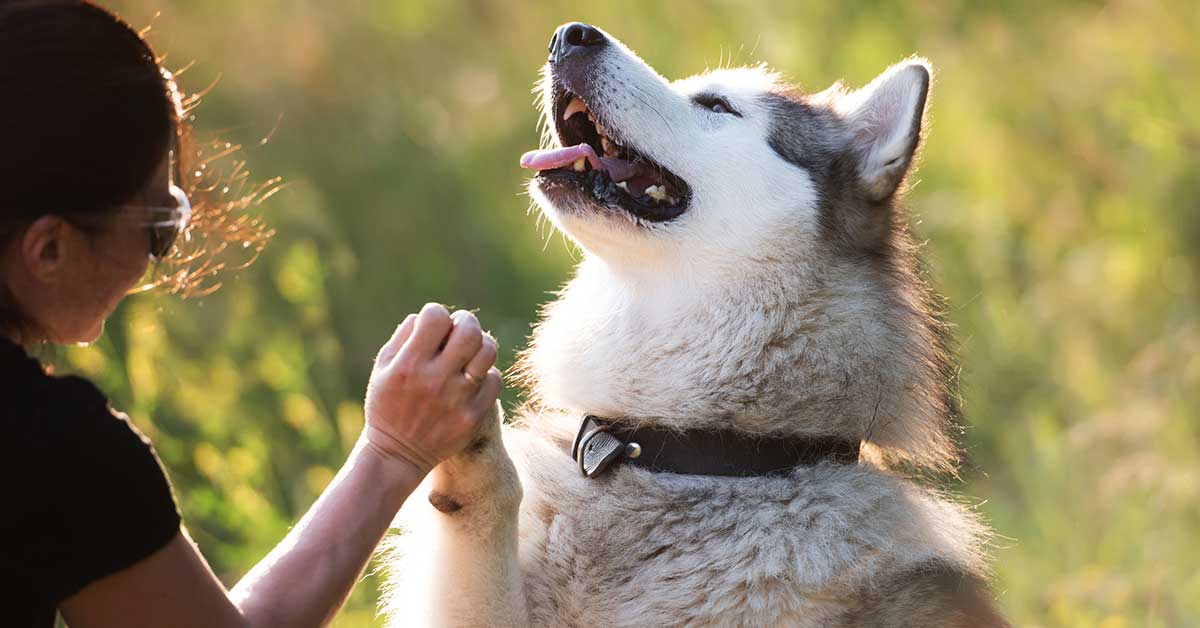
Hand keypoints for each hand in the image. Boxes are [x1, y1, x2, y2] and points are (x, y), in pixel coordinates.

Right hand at [362, 303, 501, 474]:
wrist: (397, 455)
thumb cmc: (387, 405)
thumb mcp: (382, 369)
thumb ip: (403, 337)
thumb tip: (427, 314)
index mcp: (408, 365)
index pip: (436, 316)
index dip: (436, 313)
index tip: (433, 325)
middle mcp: (434, 380)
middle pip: (469, 330)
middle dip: (465, 322)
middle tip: (459, 331)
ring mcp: (457, 399)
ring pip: (488, 352)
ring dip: (480, 344)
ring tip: (470, 352)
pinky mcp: (473, 417)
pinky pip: (494, 380)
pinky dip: (486, 373)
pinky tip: (472, 378)